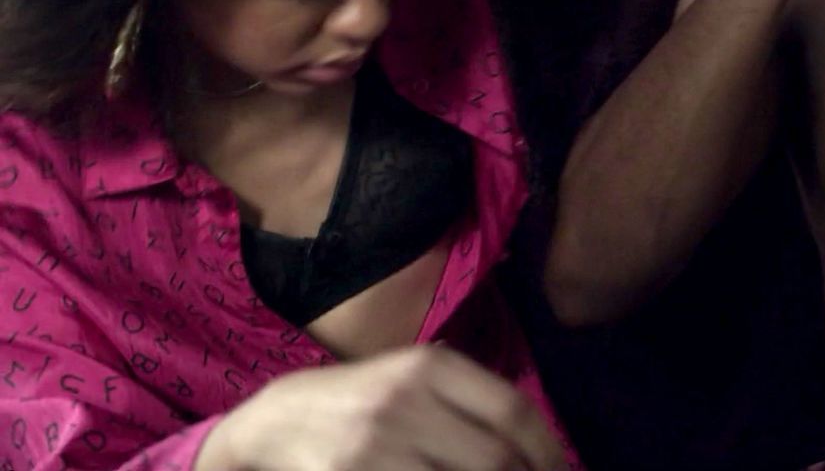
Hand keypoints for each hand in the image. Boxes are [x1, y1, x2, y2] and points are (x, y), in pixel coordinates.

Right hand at [200, 345, 567, 470]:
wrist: (275, 420)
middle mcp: (405, 400)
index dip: (549, 451)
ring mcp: (374, 444)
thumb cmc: (363, 401)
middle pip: (495, 458)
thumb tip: (544, 450)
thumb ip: (472, 401)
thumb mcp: (414, 379)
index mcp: (430, 367)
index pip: (513, 410)